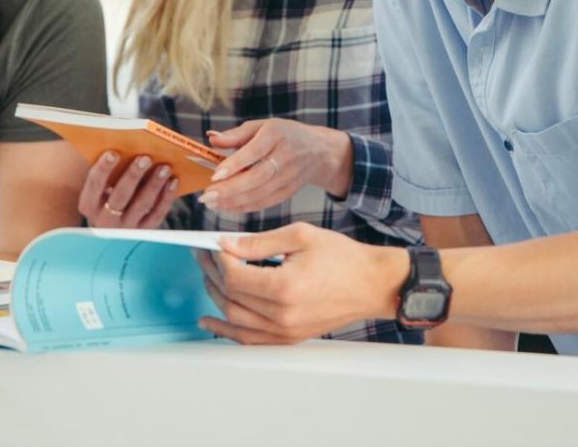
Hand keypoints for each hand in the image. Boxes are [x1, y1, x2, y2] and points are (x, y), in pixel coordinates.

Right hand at [77, 151, 177, 228]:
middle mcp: (105, 219)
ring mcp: (125, 228)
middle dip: (133, 176)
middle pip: (120, 196)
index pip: (94, 185)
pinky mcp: (144, 231)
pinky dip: (166, 197)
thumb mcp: (100, 190)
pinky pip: (157, 214)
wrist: (113, 230)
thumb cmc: (106, 198)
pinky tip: (173, 181)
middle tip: (145, 158)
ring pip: (141, 204)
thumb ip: (108, 173)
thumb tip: (127, 147)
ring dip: (154, 184)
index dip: (103, 168)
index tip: (113, 152)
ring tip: (164, 167)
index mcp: (89, 205)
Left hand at [197, 222, 407, 344]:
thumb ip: (258, 242)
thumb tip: (226, 244)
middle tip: (204, 256)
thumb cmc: (343, 258)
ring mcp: (286, 331)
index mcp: (285, 287)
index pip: (235, 276)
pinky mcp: (290, 338)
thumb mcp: (300, 236)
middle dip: (212, 274)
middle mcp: (283, 315)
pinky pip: (250, 340)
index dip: (218, 259)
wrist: (373, 283)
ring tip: (208, 277)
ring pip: (235, 320)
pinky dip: (227, 331)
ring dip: (216, 298)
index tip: (215, 244)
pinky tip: (212, 321)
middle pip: (231, 297)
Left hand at [201, 119, 351, 213]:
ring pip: (260, 193)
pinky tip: (228, 207)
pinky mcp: (289, 191)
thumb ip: (236, 134)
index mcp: (276, 135)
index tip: (215, 175)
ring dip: (234, 201)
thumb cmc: (285, 135)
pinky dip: (245, 207)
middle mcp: (285, 157)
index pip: (253, 152)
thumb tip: (212, 139)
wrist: (319, 150)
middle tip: (207, 196)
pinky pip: (266, 202)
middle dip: (230, 189)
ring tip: (212, 203)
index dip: (234, 165)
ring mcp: (289, 177)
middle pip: (257, 177)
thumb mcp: (262, 126)